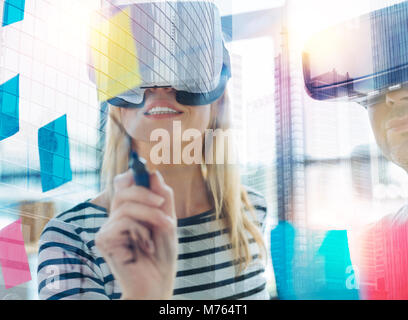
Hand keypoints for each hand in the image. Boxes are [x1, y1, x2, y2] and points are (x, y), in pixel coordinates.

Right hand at [95, 169, 177, 298]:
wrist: (157, 283)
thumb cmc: (162, 255)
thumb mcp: (168, 222)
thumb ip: (163, 198)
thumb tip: (155, 173)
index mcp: (130, 212)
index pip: (122, 184)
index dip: (131, 175)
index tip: (145, 172)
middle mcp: (115, 218)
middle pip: (122, 189)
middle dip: (146, 194)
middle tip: (163, 205)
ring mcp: (108, 229)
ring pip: (125, 205)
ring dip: (150, 214)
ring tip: (165, 227)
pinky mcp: (103, 240)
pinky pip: (122, 221)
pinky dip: (140, 230)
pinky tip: (146, 245)